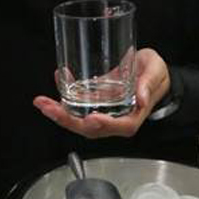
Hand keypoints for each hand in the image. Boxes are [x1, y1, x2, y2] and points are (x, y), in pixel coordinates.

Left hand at [33, 48, 171, 138]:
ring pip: (78, 119)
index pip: (120, 126)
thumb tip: (140, 98)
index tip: (91, 118)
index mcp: (134, 115)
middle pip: (90, 127)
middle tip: (48, 108)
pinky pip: (77, 104)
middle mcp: (115, 118)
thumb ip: (149, 83)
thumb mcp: (156, 72)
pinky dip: (64, 94)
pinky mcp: (94, 102)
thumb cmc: (156, 74)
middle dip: (67, 120)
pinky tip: (59, 77)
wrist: (149, 70)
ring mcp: (102, 111)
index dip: (104, 125)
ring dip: (58, 112)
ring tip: (42, 102)